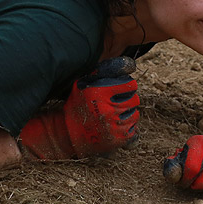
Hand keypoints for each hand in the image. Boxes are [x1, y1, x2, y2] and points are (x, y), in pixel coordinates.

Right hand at [18, 57, 139, 160]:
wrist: (68, 133)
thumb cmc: (78, 104)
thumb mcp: (83, 84)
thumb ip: (102, 71)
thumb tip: (129, 64)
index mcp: (99, 92)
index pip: (130, 85)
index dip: (128, 86)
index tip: (123, 89)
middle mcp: (107, 109)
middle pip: (134, 100)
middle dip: (128, 99)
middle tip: (119, 102)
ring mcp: (113, 126)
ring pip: (134, 114)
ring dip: (127, 113)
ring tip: (115, 114)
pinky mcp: (117, 139)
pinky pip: (132, 129)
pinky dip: (126, 126)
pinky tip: (115, 125)